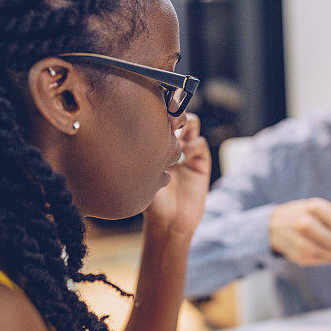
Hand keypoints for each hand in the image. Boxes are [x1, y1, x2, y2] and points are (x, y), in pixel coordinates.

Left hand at [144, 114, 210, 238]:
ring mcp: (187, 151)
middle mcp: (171, 143)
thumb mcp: (141, 175)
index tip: (150, 108)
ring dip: (186, 122)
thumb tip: (129, 132)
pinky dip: (193, 145)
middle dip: (173, 110)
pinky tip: (184, 156)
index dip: (156, 109)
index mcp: (155, 143)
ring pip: (192, 123)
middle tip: (167, 117)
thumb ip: (140, 155)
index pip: (158, 117)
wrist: (168, 222)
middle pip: (176, 114)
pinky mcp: (200, 161)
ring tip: (176, 131)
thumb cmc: (149, 201)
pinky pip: (200, 143)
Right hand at [269, 198, 330, 265]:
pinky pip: (326, 260)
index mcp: (315, 208)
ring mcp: (302, 243)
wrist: (273, 225)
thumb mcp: (325, 208)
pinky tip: (316, 245)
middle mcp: (306, 225)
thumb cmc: (307, 214)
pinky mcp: (300, 258)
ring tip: (326, 240)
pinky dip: (326, 254)